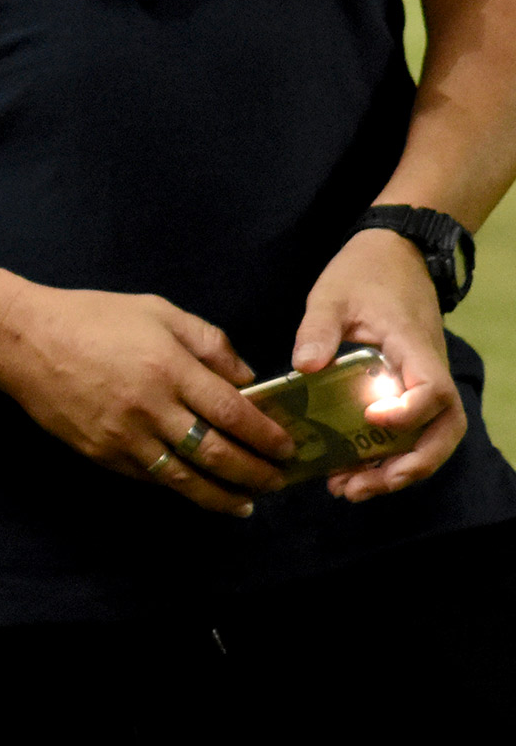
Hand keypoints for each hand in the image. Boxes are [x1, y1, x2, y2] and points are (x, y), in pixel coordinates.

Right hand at [0, 286, 290, 515]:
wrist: (23, 341)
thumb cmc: (92, 317)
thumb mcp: (157, 311)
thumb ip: (208, 342)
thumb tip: (246, 379)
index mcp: (168, 366)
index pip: (232, 412)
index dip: (266, 435)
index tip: (287, 447)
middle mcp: (150, 406)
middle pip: (216, 453)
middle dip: (255, 473)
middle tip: (277, 481)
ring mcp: (123, 435)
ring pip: (185, 478)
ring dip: (223, 496)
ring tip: (246, 503)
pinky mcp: (101, 453)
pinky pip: (151, 478)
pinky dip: (181, 489)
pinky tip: (199, 492)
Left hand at [295, 227, 465, 500]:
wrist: (394, 256)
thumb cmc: (364, 273)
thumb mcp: (332, 294)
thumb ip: (318, 329)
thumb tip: (304, 367)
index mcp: (414, 349)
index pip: (432, 391)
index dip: (408, 413)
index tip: (372, 420)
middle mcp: (428, 373)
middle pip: (442, 433)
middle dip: (406, 467)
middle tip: (357, 486)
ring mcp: (423, 384)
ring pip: (430, 440)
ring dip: (396, 470)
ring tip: (348, 489)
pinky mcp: (409, 390)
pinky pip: (412, 432)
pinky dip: (388, 457)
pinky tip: (350, 470)